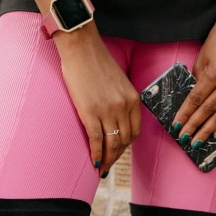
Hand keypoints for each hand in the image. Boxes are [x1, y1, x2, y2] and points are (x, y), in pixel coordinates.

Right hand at [55, 26, 140, 173]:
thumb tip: (113, 118)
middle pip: (125, 140)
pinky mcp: (90, 112)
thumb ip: (120, 100)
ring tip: (102, 168)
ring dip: (108, 159)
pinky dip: (96, 153)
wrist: (80, 47)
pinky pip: (96, 139)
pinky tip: (94, 162)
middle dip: (117, 155)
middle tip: (108, 164)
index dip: (127, 145)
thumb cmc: (94, 61)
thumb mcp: (117, 82)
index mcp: (132, 99)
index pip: (135, 130)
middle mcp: (123, 106)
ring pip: (112, 143)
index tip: (118, 151)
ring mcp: (107, 110)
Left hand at [172, 22, 215, 146]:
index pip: (195, 100)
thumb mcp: (202, 59)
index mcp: (214, 73)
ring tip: (198, 141)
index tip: (177, 126)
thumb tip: (191, 103)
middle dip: (194, 127)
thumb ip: (197, 81)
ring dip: (208, 130)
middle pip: (207, 111)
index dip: (185, 115)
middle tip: (185, 138)